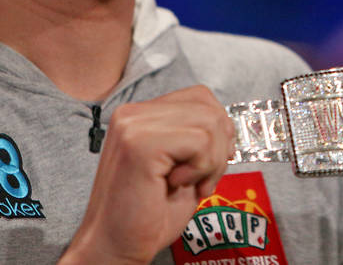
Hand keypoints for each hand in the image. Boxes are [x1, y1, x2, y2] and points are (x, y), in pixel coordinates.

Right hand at [60, 86, 234, 264]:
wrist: (114, 247)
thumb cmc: (146, 215)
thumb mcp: (180, 166)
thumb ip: (197, 136)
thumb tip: (227, 123)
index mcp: (139, 115)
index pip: (200, 96)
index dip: (217, 130)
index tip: (209, 163)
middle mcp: (132, 113)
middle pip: (208, 106)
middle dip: (219, 147)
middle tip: (201, 180)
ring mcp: (133, 124)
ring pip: (209, 122)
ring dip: (211, 161)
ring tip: (188, 184)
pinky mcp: (139, 143)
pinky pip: (200, 141)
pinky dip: (201, 169)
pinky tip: (176, 184)